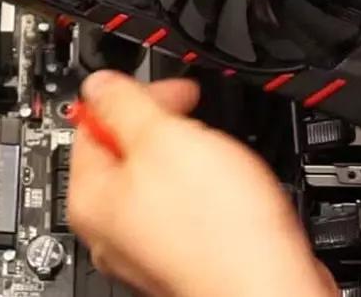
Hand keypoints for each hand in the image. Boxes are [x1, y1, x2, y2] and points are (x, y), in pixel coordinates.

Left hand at [67, 71, 334, 296]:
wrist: (268, 287)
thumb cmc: (218, 231)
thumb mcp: (165, 140)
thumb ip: (125, 105)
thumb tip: (99, 84)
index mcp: (92, 199)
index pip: (92, 125)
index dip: (135, 94)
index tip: (169, 88)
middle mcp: (111, 229)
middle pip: (126, 153)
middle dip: (164, 128)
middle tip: (196, 117)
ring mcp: (148, 247)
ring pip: (160, 181)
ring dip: (189, 159)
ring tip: (217, 156)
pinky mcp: (184, 258)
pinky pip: (187, 210)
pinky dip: (207, 193)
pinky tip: (228, 192)